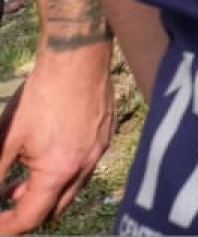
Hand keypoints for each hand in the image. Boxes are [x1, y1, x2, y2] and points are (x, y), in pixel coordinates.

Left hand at [0, 44, 113, 232]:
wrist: (77, 60)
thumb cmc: (41, 95)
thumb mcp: (7, 138)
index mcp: (58, 171)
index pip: (31, 217)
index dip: (8, 226)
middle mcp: (83, 166)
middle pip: (54, 209)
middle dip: (27, 212)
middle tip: (3, 203)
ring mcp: (98, 152)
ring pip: (71, 190)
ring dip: (45, 193)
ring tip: (20, 182)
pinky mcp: (104, 137)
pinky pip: (83, 168)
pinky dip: (62, 173)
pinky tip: (46, 157)